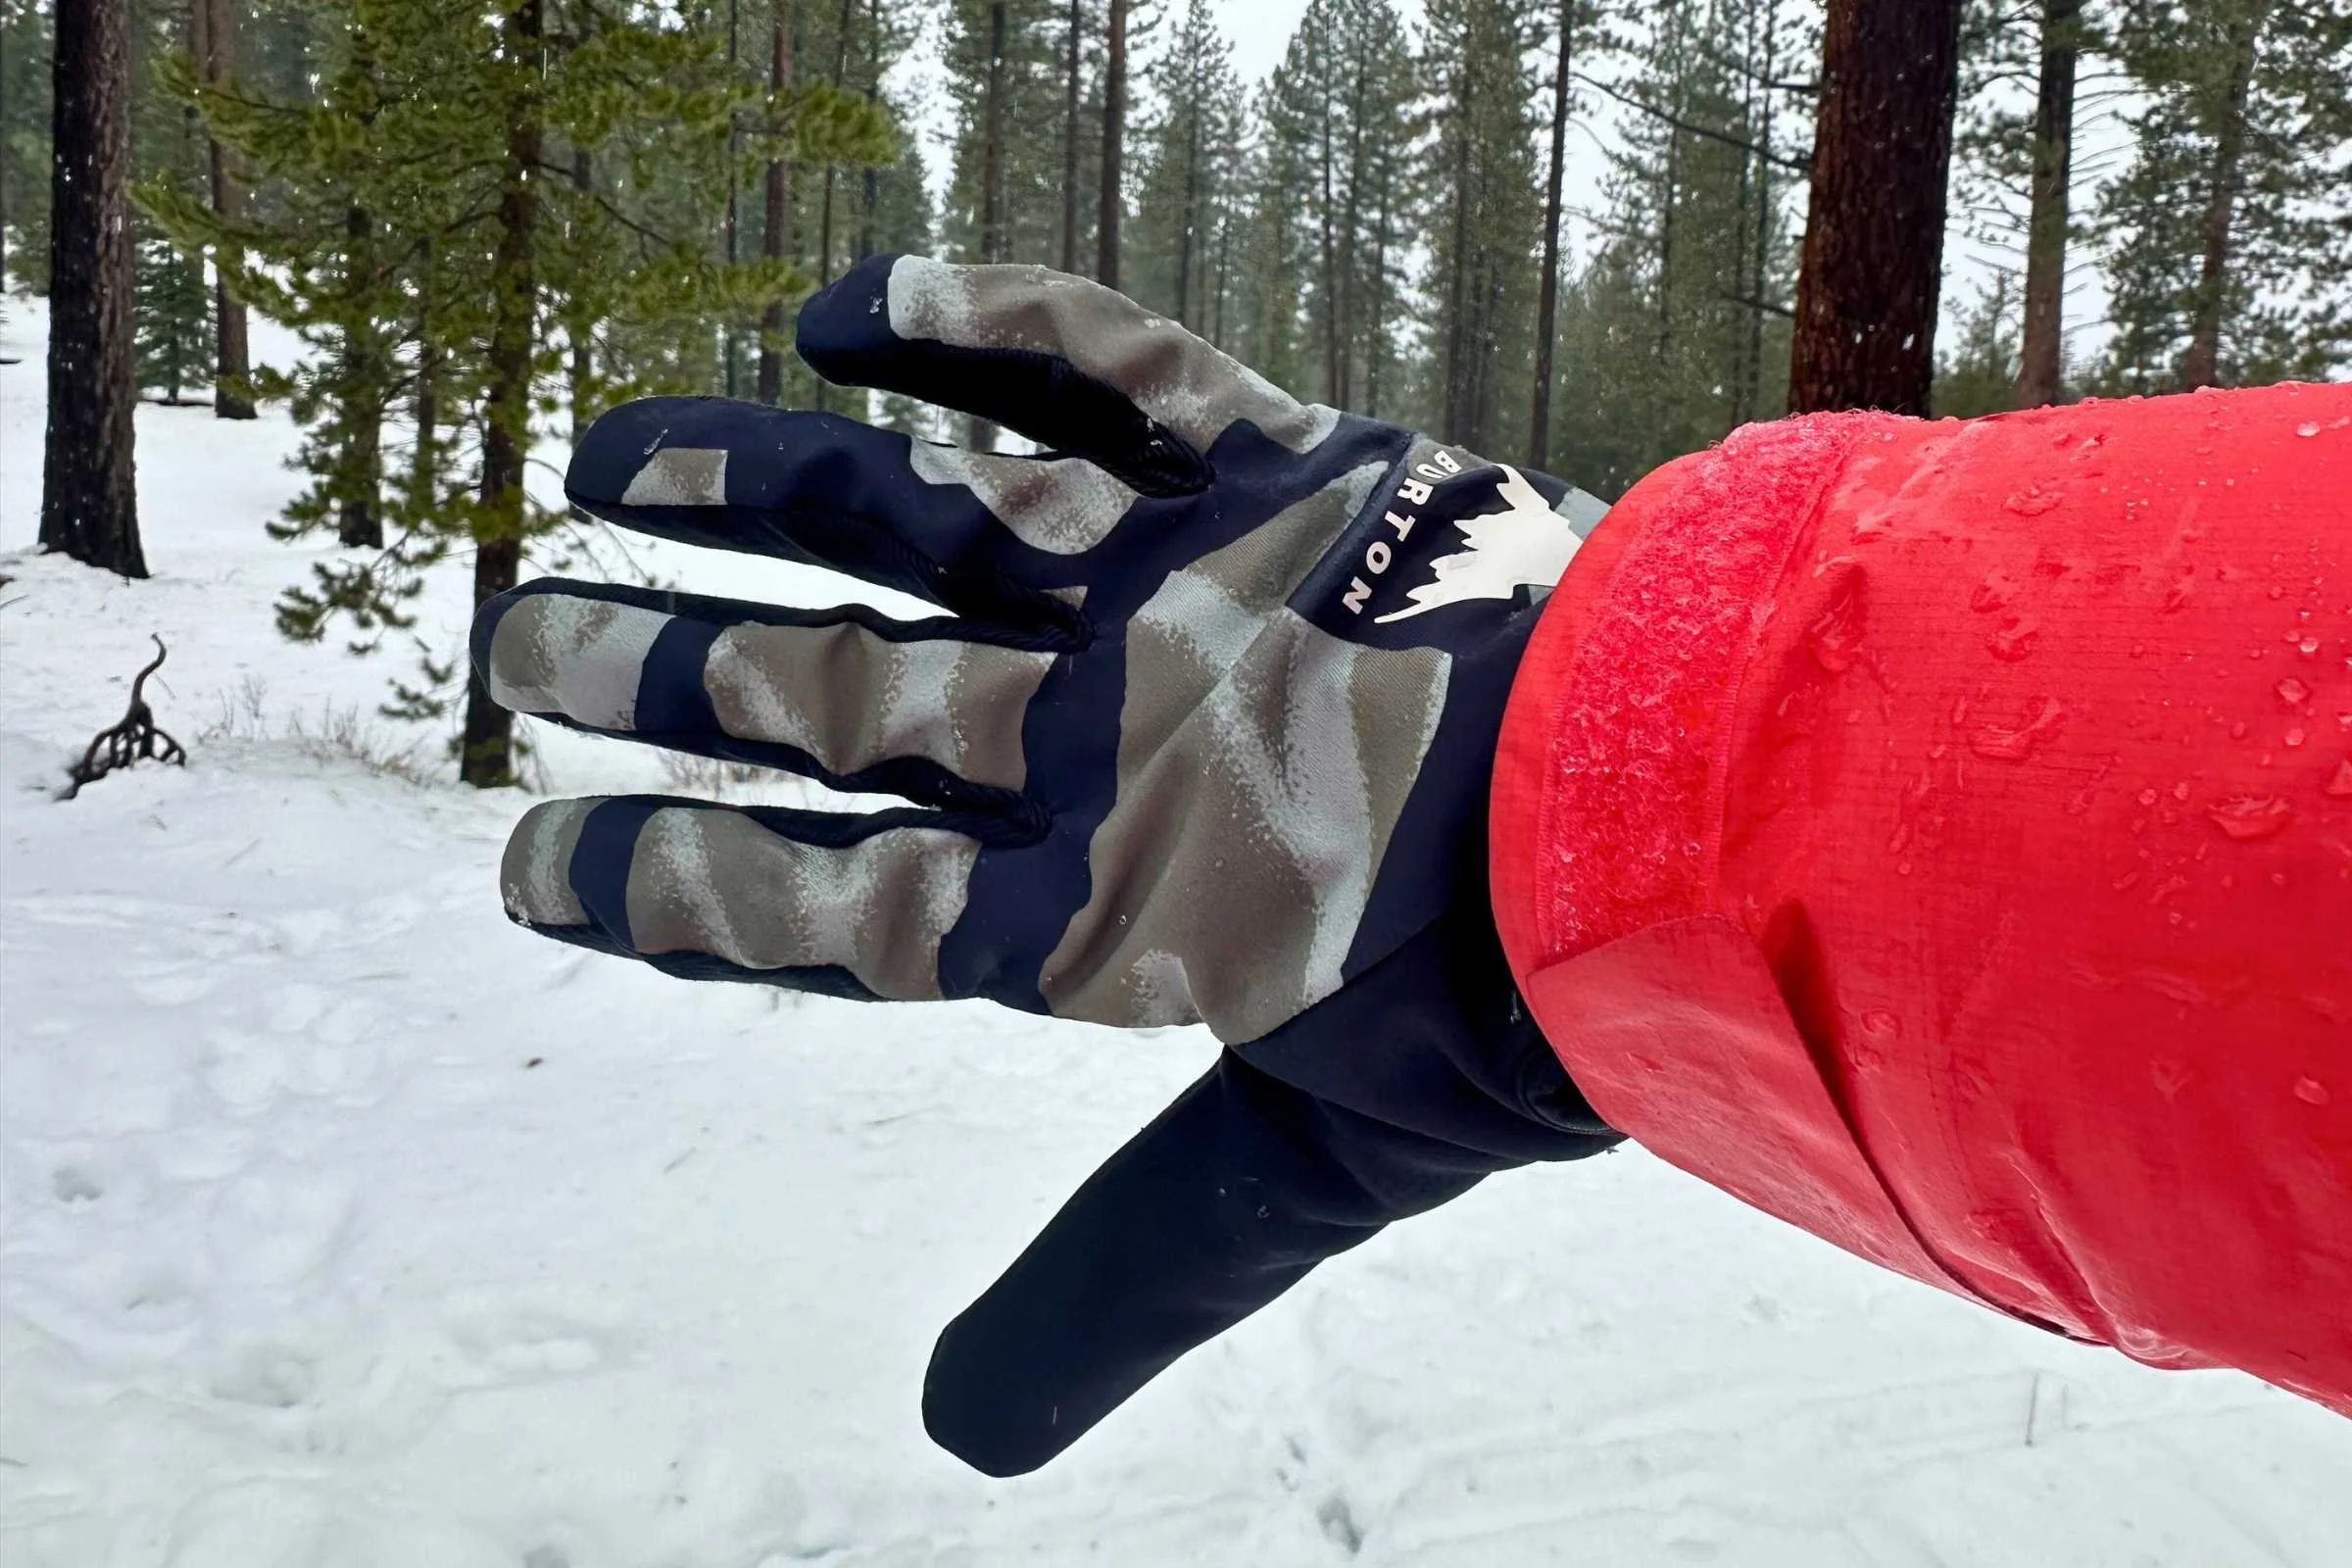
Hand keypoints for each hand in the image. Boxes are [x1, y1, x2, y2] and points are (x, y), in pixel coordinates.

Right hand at [471, 254, 1620, 1472]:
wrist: (1700, 821)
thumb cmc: (1504, 1010)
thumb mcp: (1306, 1177)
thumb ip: (1124, 1284)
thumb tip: (960, 1439)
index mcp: (1089, 910)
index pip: (822, 904)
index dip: (668, 884)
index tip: (532, 863)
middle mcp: (1096, 730)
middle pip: (827, 693)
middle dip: (655, 671)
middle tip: (514, 641)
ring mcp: (1177, 578)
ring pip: (914, 515)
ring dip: (746, 481)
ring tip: (604, 458)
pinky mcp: (1277, 459)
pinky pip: (1098, 361)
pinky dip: (969, 318)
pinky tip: (843, 301)